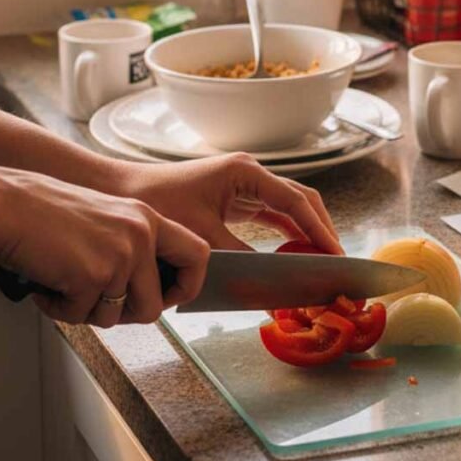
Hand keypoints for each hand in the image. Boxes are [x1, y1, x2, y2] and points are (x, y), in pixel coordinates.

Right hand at [0, 167, 209, 326]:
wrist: (4, 205)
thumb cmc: (44, 212)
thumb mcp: (106, 217)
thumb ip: (131, 246)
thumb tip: (143, 291)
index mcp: (147, 218)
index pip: (198, 254)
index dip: (188, 285)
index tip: (169, 297)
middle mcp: (140, 235)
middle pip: (155, 305)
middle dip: (126, 316)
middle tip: (97, 304)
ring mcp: (120, 256)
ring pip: (116, 317)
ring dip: (86, 311)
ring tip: (63, 285)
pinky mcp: (93, 276)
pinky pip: (81, 316)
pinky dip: (59, 309)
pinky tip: (46, 286)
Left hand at [109, 152, 342, 253]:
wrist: (123, 191)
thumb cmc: (157, 204)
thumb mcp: (202, 236)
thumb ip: (240, 259)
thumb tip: (270, 287)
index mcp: (246, 173)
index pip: (296, 202)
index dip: (319, 231)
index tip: (336, 255)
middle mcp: (251, 173)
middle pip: (301, 200)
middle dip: (321, 230)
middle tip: (337, 262)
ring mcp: (245, 184)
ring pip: (290, 207)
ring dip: (307, 232)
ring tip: (324, 262)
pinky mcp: (236, 197)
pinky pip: (273, 214)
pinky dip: (288, 233)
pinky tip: (297, 255)